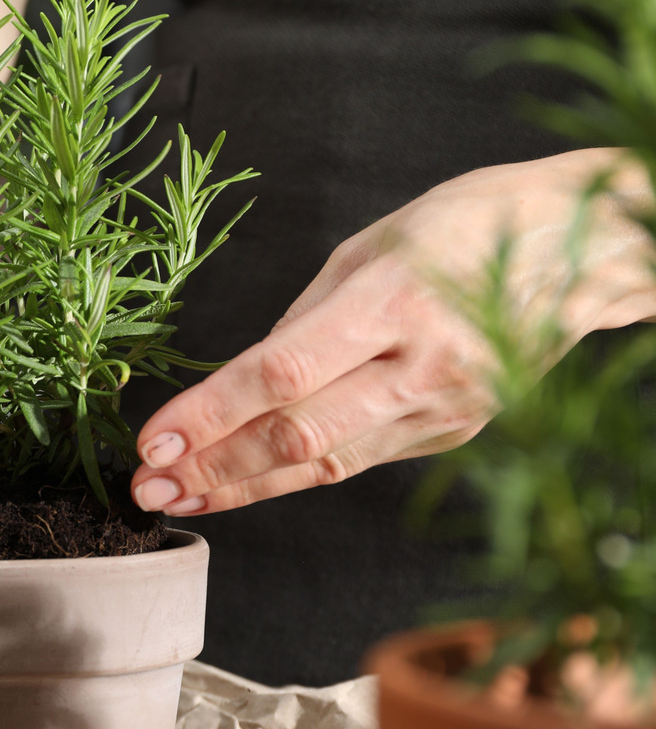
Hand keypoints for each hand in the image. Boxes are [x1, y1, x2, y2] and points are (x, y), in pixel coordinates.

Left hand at [130, 149, 655, 515]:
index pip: (279, 374)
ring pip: (326, 464)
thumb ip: (303, 318)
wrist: (582, 252)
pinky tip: (244, 484)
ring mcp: (446, 407)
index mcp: (392, 300)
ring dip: (243, 488)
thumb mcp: (369, 246)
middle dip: (212, 469)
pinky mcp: (455, 432)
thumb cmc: (465, 227)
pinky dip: (297, 476)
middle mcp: (422, 364)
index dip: (209, 416)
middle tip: (144, 490)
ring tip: (178, 501)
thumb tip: (239, 380)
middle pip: (298, 436)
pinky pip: (360, 458)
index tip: (152, 442)